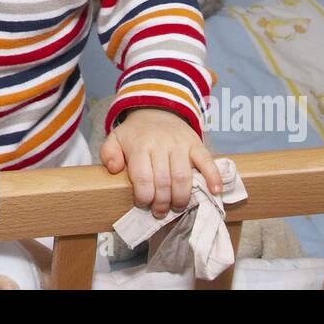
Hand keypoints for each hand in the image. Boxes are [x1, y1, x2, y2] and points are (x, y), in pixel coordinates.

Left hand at [99, 107, 222, 217]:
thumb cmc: (137, 134)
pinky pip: (207, 161)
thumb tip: (114, 169)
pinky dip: (213, 177)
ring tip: (177, 208)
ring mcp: (180, 144)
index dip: (144, 197)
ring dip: (181, 198)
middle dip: (162, 202)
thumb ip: (108, 153)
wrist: (158, 111)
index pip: (142, 177)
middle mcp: (160, 144)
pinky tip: (215, 192)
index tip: (144, 205)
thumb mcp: (115, 139)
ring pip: (183, 176)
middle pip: (163, 180)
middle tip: (160, 212)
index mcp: (139, 146)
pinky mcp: (196, 144)